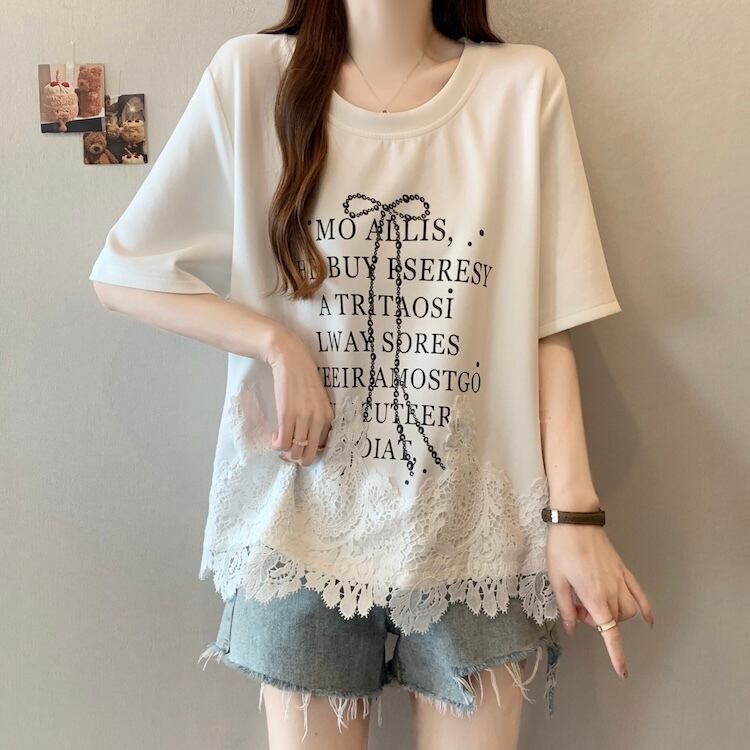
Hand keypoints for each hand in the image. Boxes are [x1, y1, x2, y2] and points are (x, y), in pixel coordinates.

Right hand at [263, 325, 334, 466]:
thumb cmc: (304, 379)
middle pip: (309, 454)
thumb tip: (309, 439)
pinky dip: (277, 444)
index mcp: (329, 416)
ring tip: (281, 441)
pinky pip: (283, 442)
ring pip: (294, 451)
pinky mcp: (287, 415)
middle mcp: (318, 420)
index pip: (322, 447)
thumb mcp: (319, 400)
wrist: (291, 360)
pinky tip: (275, 436)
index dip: (309, 450)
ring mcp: (303, 418)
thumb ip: (318, 418)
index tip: (301, 445)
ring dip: (286, 452)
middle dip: (298, 458)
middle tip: (289, 450)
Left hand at [545, 523, 653, 678]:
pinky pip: (640, 592)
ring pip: (628, 610)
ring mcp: (621, 579)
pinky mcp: (623, 569)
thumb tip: (572, 629)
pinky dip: (646, 607)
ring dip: (614, 614)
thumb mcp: (556, 579)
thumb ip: (566, 607)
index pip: (609, 632)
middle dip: (597, 622)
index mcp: (594, 597)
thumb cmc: (561, 548)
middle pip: (614, 620)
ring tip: (591, 601)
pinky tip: (649, 618)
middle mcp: (612, 591)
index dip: (616, 654)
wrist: (575, 520)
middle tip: (577, 607)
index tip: (623, 672)